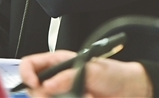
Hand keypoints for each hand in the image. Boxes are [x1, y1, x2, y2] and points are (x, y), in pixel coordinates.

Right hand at [19, 50, 152, 97]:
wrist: (132, 92)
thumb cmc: (114, 74)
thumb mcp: (93, 70)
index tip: (35, 84)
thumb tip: (48, 84)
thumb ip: (69, 76)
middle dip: (45, 95)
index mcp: (58, 63)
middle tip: (61, 95)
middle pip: (34, 90)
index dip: (27, 74)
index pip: (30, 65)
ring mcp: (63, 96)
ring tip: (85, 97)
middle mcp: (57, 81)